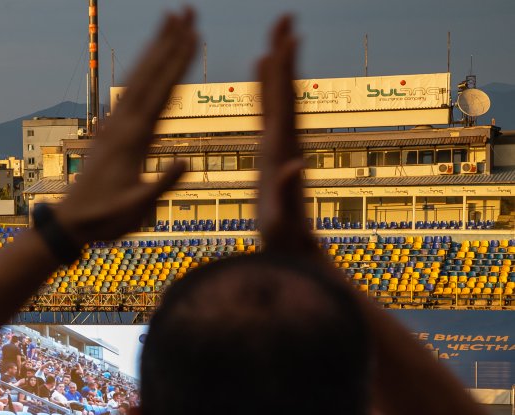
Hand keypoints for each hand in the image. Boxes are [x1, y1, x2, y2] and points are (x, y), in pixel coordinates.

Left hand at [56, 8, 198, 244]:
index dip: (178, 62)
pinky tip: (149, 63)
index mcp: (134, 139)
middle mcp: (122, 125)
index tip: (194, 34)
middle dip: (169, 41)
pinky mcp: (109, 132)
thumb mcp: (137, 209)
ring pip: (137, 78)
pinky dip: (142, 72)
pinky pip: (129, 93)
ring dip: (155, 48)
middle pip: (149, 74)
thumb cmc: (106, 220)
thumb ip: (161, 186)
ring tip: (170, 20)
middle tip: (186, 9)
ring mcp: (114, 127)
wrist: (72, 223)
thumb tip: (186, 163)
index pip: (161, 92)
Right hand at [256, 16, 318, 255]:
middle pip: (285, 90)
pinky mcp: (271, 153)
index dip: (285, 71)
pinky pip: (266, 112)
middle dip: (284, 55)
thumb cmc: (284, 239)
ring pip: (277, 98)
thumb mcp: (283, 219)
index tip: (287, 37)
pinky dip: (263, 89)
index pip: (284, 103)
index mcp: (282, 150)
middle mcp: (284, 142)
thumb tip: (297, 165)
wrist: (293, 249)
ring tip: (273, 38)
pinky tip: (259, 73)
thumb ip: (290, 192)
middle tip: (285, 18)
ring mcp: (279, 146)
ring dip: (276, 67)